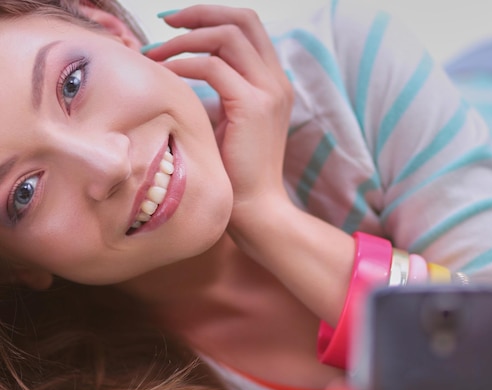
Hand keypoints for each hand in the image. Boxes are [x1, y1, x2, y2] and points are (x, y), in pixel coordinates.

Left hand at [145, 5, 293, 220]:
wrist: (255, 210)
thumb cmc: (236, 174)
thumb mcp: (230, 122)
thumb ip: (222, 92)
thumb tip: (187, 71)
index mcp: (274, 84)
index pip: (248, 29)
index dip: (212, 16)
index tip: (177, 26)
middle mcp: (277, 82)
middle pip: (244, 19)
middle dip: (200, 12)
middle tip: (164, 22)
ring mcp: (269, 92)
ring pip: (227, 35)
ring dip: (185, 39)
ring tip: (155, 53)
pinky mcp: (253, 107)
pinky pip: (212, 67)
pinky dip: (184, 64)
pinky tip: (164, 75)